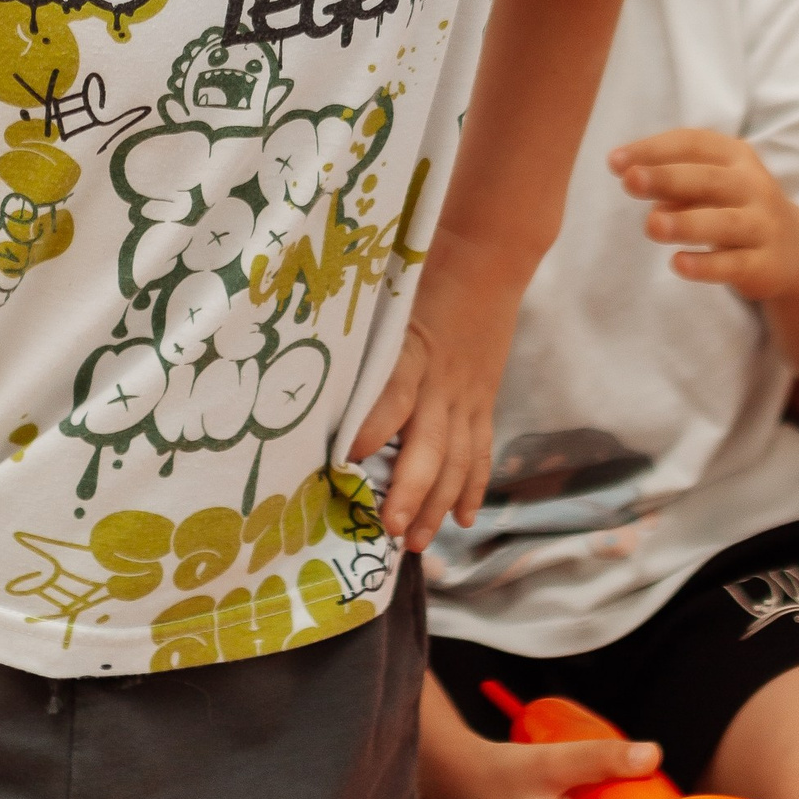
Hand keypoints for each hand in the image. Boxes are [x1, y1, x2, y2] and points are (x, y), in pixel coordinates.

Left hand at [349, 238, 520, 549]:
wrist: (486, 255)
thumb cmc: (423, 272)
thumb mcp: (387, 299)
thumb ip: (360, 340)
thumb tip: (311, 373)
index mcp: (411, 352)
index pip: (391, 399)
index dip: (370, 431)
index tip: (344, 460)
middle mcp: (441, 382)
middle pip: (428, 447)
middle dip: (411, 493)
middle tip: (392, 531)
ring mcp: (467, 396)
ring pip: (455, 460)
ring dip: (438, 504)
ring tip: (419, 543)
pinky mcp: (483, 400)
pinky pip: (479, 450)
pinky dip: (472, 486)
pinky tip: (463, 518)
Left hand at [612, 130, 798, 300]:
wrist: (795, 252)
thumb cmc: (735, 206)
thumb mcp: (711, 185)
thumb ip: (676, 181)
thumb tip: (634, 179)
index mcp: (736, 157)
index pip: (693, 144)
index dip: (654, 149)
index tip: (615, 161)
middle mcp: (753, 186)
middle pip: (707, 179)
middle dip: (667, 178)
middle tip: (630, 181)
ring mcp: (763, 226)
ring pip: (723, 223)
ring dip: (686, 223)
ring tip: (651, 226)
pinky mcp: (765, 265)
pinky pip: (733, 264)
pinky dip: (706, 265)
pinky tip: (678, 263)